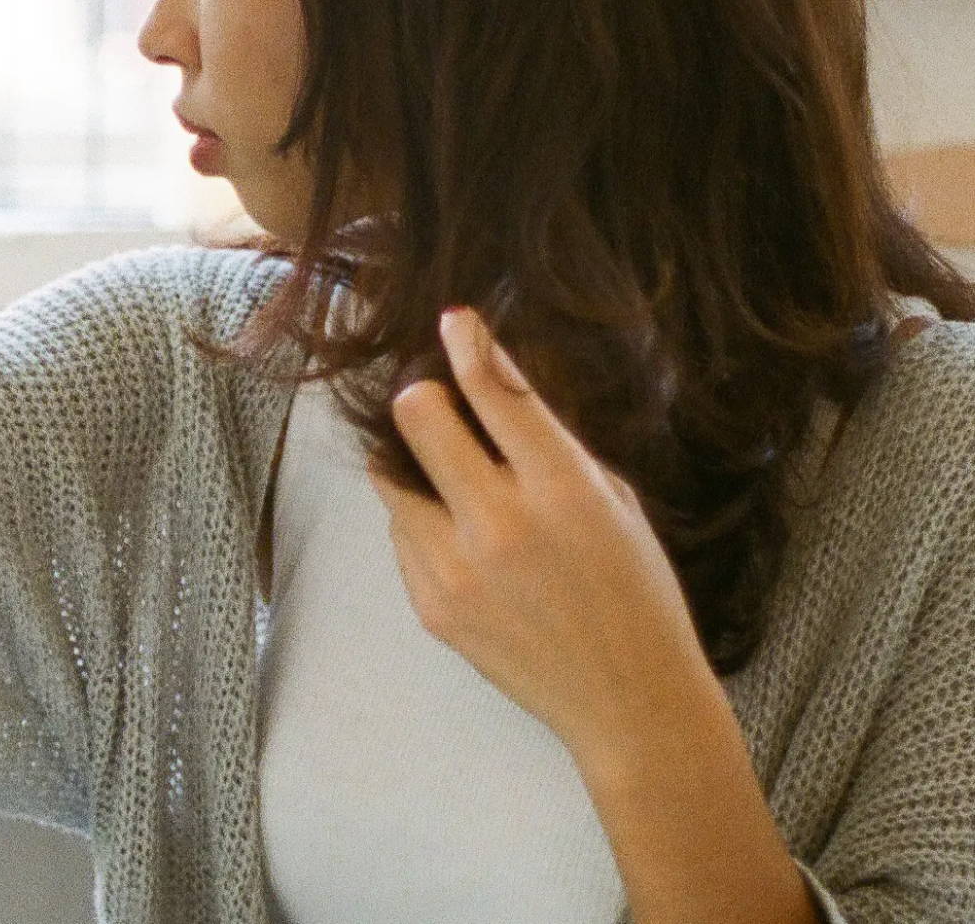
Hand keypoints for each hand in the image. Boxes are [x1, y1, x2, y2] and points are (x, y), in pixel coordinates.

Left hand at [368, 305, 710, 764]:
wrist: (630, 705)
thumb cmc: (635, 590)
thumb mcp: (613, 500)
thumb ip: (550, 444)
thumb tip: (490, 380)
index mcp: (561, 489)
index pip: (495, 392)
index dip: (468, 345)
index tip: (454, 321)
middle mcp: (500, 524)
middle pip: (416, 417)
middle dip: (422, 398)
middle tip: (437, 404)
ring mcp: (457, 569)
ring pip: (390, 476)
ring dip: (415, 466)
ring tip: (452, 483)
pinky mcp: (430, 606)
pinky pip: (401, 534)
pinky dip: (423, 523)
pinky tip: (464, 542)